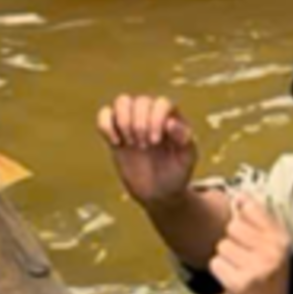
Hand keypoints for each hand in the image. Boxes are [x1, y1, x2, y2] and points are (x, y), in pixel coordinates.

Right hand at [98, 92, 196, 207]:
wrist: (158, 192)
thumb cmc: (177, 173)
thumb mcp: (187, 160)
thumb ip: (185, 140)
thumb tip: (171, 122)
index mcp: (172, 118)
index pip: (161, 103)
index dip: (156, 119)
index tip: (155, 142)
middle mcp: (152, 115)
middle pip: (141, 101)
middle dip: (139, 124)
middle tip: (143, 146)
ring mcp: (133, 122)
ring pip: (122, 101)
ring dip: (123, 120)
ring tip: (130, 142)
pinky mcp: (116, 132)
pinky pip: (105, 115)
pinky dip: (105, 124)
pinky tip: (116, 142)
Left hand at [209, 193, 292, 293]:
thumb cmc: (269, 286)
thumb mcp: (274, 252)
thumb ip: (258, 224)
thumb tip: (239, 197)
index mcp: (282, 239)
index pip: (251, 208)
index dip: (241, 217)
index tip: (245, 232)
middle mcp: (272, 251)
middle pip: (232, 227)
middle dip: (232, 243)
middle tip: (245, 261)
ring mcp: (256, 267)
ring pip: (221, 246)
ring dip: (226, 259)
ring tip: (241, 272)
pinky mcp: (240, 282)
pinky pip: (215, 263)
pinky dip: (220, 273)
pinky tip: (234, 283)